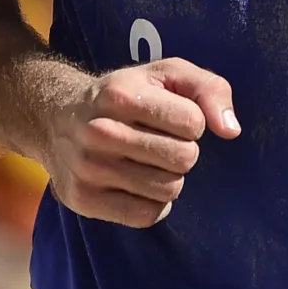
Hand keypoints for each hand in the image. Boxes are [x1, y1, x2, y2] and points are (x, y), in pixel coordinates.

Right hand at [33, 57, 239, 227]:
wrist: (56, 117)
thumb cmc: (125, 93)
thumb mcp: (167, 73)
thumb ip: (210, 89)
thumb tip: (231, 131)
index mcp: (123, 94)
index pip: (193, 123)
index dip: (192, 122)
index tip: (173, 117)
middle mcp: (101, 132)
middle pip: (184, 159)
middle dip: (184, 151)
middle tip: (162, 142)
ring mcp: (89, 169)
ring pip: (168, 189)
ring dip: (170, 177)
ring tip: (150, 161)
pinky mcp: (83, 200)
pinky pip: (146, 215)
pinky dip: (154, 203)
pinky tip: (139, 183)